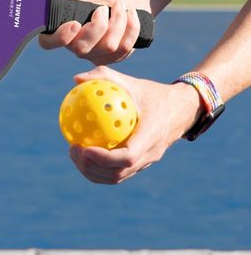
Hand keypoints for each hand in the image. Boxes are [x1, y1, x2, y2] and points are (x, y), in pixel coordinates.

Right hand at [38, 0, 149, 65]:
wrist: (131, 0)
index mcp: (63, 29)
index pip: (48, 42)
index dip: (59, 37)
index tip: (75, 23)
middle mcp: (75, 46)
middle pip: (82, 48)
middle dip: (98, 26)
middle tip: (103, 8)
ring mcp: (94, 55)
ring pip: (107, 47)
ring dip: (118, 22)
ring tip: (120, 5)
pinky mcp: (112, 58)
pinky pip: (123, 49)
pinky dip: (131, 28)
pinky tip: (131, 15)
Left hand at [67, 66, 203, 184]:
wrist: (182, 109)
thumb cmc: (153, 94)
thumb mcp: (132, 82)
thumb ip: (104, 76)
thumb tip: (76, 79)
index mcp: (152, 135)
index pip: (128, 157)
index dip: (104, 158)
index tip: (84, 148)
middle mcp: (151, 154)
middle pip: (119, 173)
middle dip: (91, 167)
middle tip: (72, 149)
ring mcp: (147, 162)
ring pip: (117, 177)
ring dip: (92, 171)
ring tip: (73, 154)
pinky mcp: (142, 164)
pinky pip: (118, 173)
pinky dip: (99, 169)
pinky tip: (83, 153)